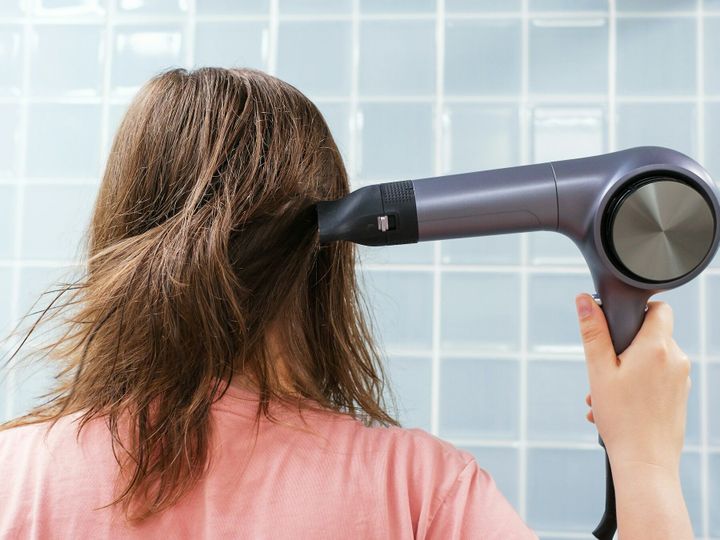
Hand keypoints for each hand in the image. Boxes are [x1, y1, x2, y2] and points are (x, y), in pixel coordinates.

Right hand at [575, 294, 689, 472]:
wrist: (645, 462)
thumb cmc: (621, 418)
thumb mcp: (598, 370)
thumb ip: (593, 332)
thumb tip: (584, 300)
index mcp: (657, 347)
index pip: (659, 308)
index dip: (638, 311)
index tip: (618, 329)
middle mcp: (676, 359)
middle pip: (650, 336)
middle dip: (624, 349)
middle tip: (603, 372)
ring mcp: (681, 379)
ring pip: (651, 360)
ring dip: (627, 370)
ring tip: (606, 396)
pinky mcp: (680, 396)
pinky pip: (657, 379)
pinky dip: (638, 385)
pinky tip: (618, 405)